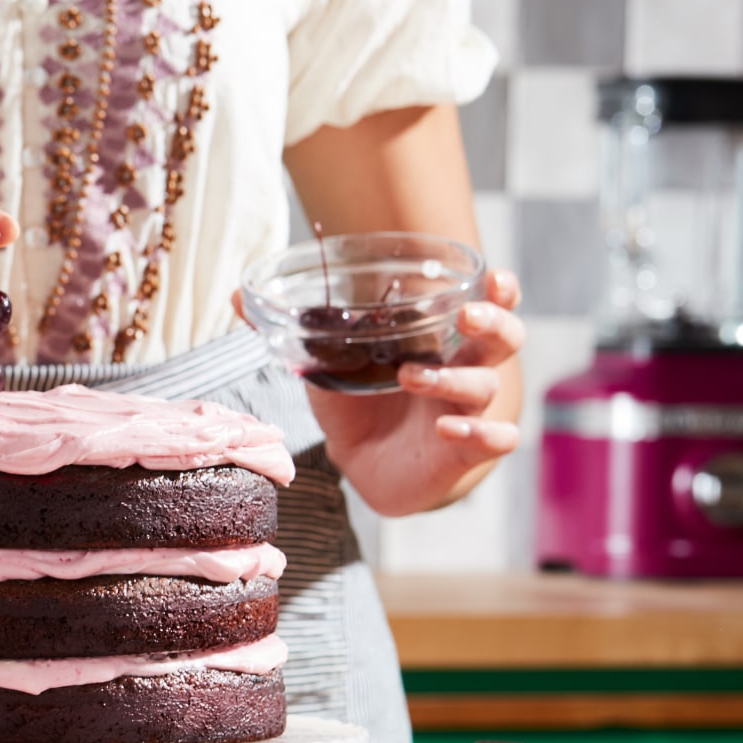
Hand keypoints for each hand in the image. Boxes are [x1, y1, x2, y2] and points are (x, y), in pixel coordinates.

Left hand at [301, 270, 526, 516]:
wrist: (363, 466)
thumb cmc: (358, 405)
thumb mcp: (324, 364)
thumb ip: (291, 329)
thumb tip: (236, 294)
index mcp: (439, 342)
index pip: (487, 306)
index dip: (500, 290)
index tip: (495, 276)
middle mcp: (463, 371)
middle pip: (505, 338)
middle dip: (494, 322)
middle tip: (466, 314)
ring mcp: (468, 411)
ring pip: (487, 387)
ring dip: (454, 379)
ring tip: (410, 376)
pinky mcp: (465, 452)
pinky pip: (496, 440)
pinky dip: (479, 433)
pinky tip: (448, 428)